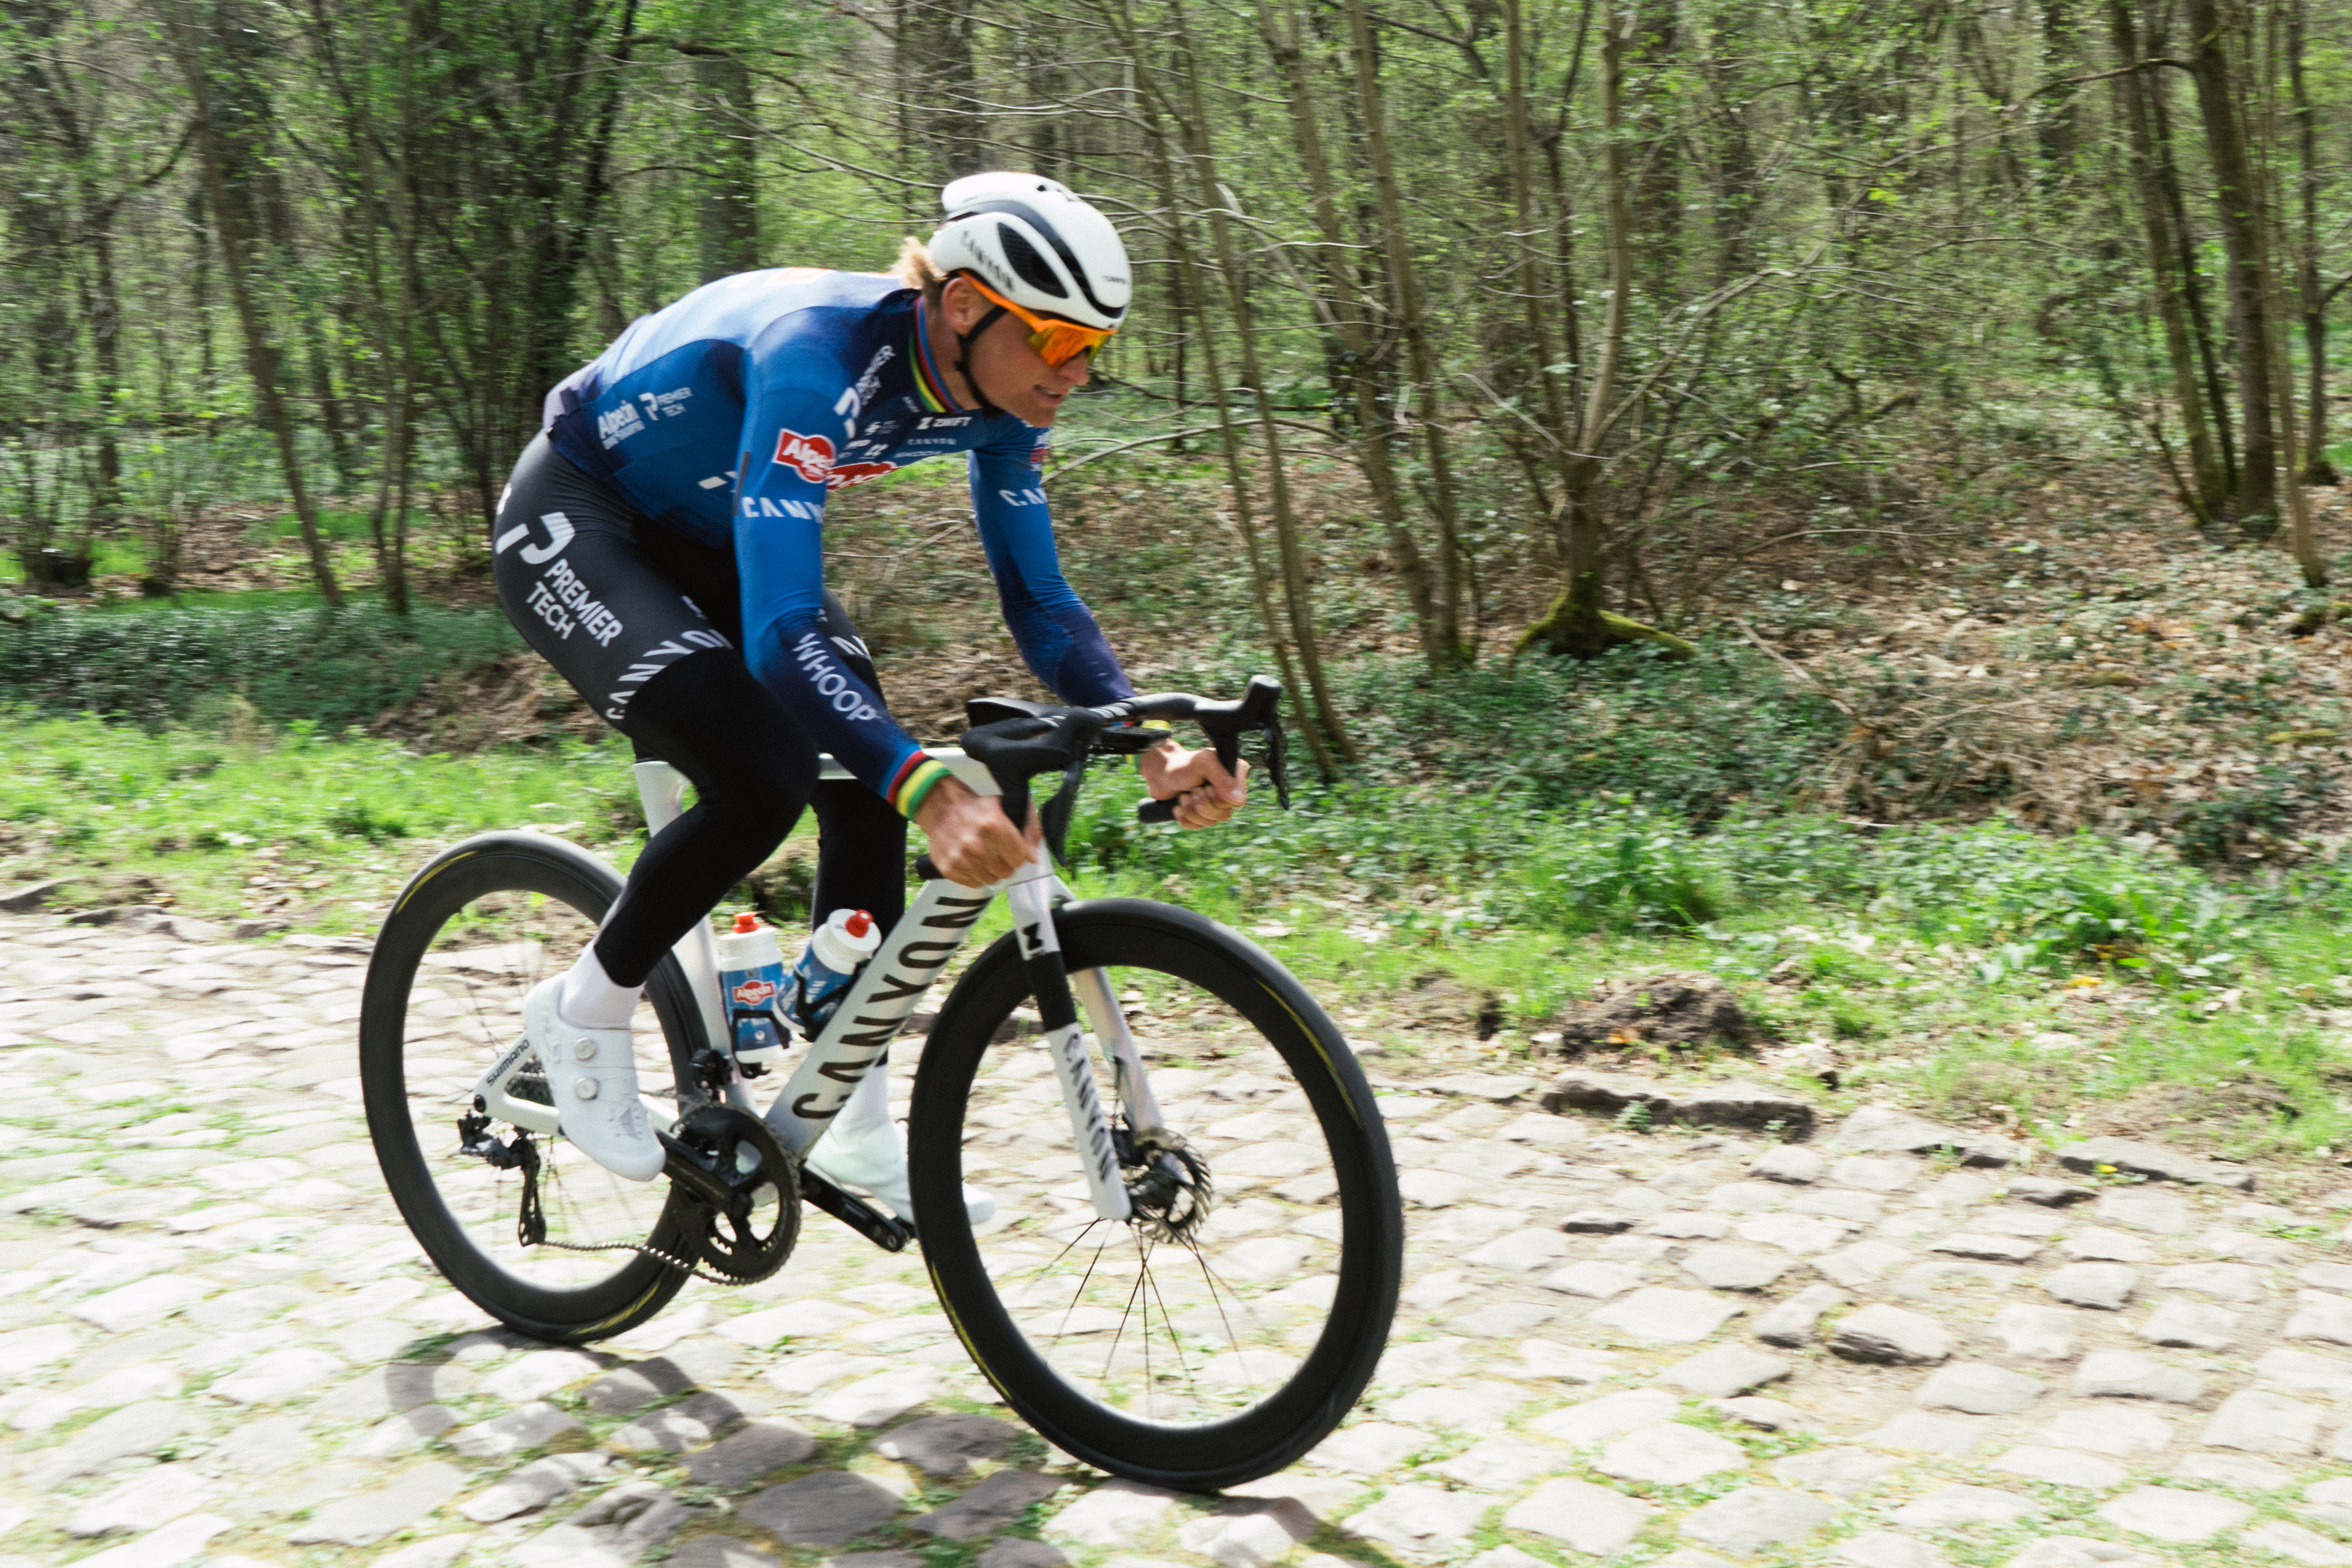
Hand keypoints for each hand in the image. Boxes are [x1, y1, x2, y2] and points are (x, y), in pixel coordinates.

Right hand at [913, 775, 1040, 886]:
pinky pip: (974, 883)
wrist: (943, 810)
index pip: (1018, 856)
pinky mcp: (949, 868)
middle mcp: (975, 843)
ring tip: (985, 856)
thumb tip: (1034, 857)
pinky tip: (972, 860)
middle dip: (1006, 864)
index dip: (1020, 855)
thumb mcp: (1007, 807)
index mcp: (993, 824)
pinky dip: (977, 875)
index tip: (1016, 851)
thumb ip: (1029, 827)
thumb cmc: (977, 809)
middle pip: (1006, 871)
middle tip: (999, 853)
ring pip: (991, 880)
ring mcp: (960, 858)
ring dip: (991, 871)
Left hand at [1140, 739, 1248, 828]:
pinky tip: (1179, 805)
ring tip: (1183, 795)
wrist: (1161, 774)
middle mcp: (1228, 792)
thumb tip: (1237, 801)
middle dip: (1202, 804)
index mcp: (1235, 776)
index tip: (1207, 786)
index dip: (1219, 799)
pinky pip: (1197, 826)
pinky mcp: (1201, 815)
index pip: (1238, 802)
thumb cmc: (1183, 765)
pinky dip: (1184, 817)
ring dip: (1191, 810)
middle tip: (1192, 789)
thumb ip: (1221, 777)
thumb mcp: (1203, 763)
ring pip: (1211, 823)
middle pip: (1224, 815)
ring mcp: (1215, 805)